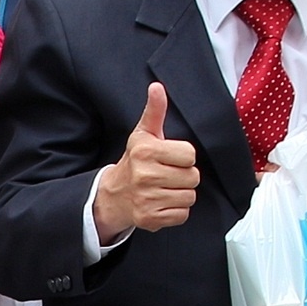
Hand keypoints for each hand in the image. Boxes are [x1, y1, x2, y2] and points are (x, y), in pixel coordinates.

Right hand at [92, 84, 199, 240]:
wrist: (113, 195)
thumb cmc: (134, 162)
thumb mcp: (143, 134)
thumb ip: (154, 111)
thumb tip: (157, 87)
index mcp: (146, 151)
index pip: (190, 155)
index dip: (183, 157)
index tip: (170, 158)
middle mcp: (145, 175)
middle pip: (192, 177)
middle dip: (184, 176)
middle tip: (168, 175)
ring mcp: (147, 199)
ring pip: (189, 197)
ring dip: (181, 194)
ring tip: (165, 188)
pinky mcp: (150, 218)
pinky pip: (181, 214)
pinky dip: (175, 211)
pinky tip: (162, 202)